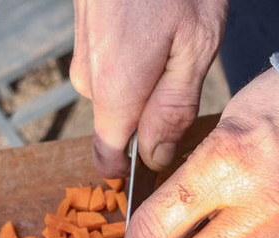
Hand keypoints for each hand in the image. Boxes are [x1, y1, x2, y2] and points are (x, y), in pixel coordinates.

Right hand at [70, 0, 226, 175]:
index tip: (166, 157)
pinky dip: (136, 57)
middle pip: (119, 126)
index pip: (109, 159)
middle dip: (152, 115)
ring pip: (117, 94)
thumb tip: (156, 158)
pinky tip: (158, 28)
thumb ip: (174, 107)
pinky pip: (111, 67)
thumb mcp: (196, 42)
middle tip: (187, 76)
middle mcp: (89, 78)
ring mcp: (83, 55)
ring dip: (147, 82)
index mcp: (115, 90)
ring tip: (175, 42)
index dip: (136, 169)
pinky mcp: (86, 35)